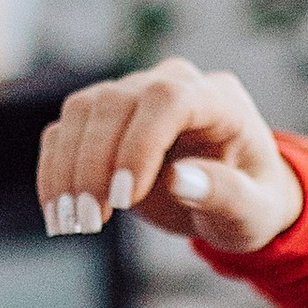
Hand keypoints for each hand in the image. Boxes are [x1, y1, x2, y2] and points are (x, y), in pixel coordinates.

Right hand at [35, 59, 302, 252]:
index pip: (169, 99)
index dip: (140, 143)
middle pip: (115, 102)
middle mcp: (172, 84)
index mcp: (219, 99)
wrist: (236, 195)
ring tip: (72, 224)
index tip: (127, 200)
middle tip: (90, 222)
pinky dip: (53, 172)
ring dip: (66, 169)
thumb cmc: (252, 201)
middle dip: (94, 165)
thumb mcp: (254, 210)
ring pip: (81, 111)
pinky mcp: (104, 117)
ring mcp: (135, 94)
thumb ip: (226, 194)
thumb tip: (179, 179)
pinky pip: (64, 130)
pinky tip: (59, 215)